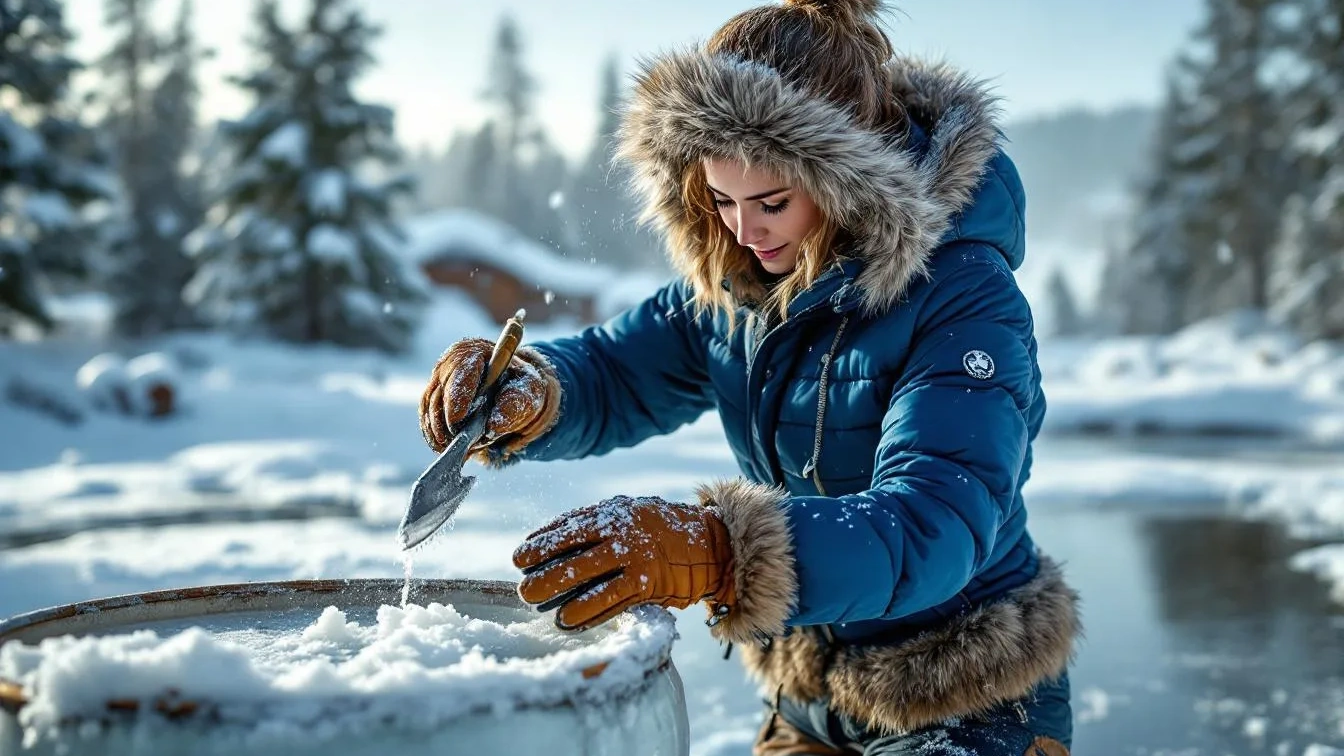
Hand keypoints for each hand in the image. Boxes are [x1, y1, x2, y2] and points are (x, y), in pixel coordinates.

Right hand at [419, 337, 560, 461]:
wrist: (513, 390)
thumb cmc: (521, 387)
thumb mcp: (528, 392)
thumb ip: (514, 405)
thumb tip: (493, 427)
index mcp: (475, 352)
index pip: (461, 373)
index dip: (457, 399)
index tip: (458, 422)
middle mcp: (450, 363)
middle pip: (440, 393)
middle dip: (447, 421)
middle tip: (458, 444)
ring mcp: (438, 379)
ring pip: (429, 407)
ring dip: (438, 431)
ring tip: (452, 450)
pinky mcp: (432, 397)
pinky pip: (426, 417)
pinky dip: (433, 435)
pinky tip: (443, 448)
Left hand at [512, 495, 735, 630]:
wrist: (711, 545)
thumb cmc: (664, 533)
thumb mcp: (632, 515)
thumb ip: (602, 526)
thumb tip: (558, 544)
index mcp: (615, 512)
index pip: (569, 525)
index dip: (542, 541)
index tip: (521, 555)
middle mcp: (622, 529)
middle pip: (570, 549)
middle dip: (540, 566)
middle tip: (521, 583)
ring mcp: (634, 554)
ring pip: (585, 574)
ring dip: (555, 589)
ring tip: (532, 600)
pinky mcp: (646, 581)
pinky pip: (609, 598)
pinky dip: (586, 611)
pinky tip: (566, 620)